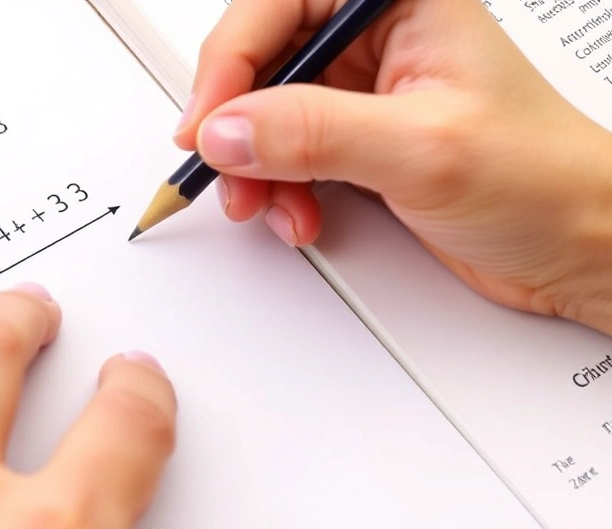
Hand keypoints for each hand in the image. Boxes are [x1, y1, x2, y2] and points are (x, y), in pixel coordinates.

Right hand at [176, 0, 611, 335]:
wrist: (579, 247)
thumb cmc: (544, 178)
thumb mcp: (422, 148)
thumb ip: (315, 132)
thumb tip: (228, 129)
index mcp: (401, 1)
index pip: (279, 6)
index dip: (231, 61)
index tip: (208, 122)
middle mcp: (377, 39)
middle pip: (262, 58)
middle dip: (237, 122)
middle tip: (224, 166)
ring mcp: (363, 93)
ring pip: (265, 112)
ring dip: (254, 166)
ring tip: (271, 204)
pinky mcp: (356, 142)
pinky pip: (285, 153)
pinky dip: (278, 189)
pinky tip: (300, 214)